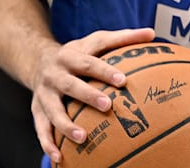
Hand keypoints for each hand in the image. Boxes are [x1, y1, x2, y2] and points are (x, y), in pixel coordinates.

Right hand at [31, 27, 156, 165]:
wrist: (38, 60)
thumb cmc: (79, 52)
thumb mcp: (97, 40)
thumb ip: (123, 37)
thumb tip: (152, 33)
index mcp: (71, 56)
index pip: (89, 63)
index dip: (105, 71)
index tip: (122, 80)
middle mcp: (55, 74)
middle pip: (71, 85)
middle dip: (88, 96)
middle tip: (107, 105)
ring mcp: (44, 94)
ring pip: (53, 111)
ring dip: (66, 125)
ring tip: (83, 137)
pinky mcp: (37, 110)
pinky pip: (41, 129)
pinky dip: (48, 144)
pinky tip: (59, 157)